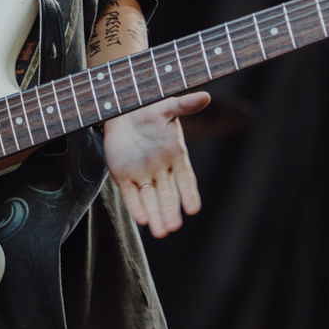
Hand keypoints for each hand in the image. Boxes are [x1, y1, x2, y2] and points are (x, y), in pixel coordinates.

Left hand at [103, 94, 208, 237]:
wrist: (123, 109)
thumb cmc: (149, 108)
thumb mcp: (167, 106)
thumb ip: (185, 105)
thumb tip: (205, 97)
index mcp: (175, 156)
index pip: (185, 179)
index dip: (189, 193)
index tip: (194, 209)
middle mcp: (160, 170)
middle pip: (167, 195)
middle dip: (170, 211)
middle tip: (173, 228)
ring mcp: (142, 174)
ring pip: (150, 200)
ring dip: (155, 215)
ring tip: (161, 232)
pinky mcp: (123, 176)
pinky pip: (131, 195)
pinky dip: (136, 207)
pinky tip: (142, 220)